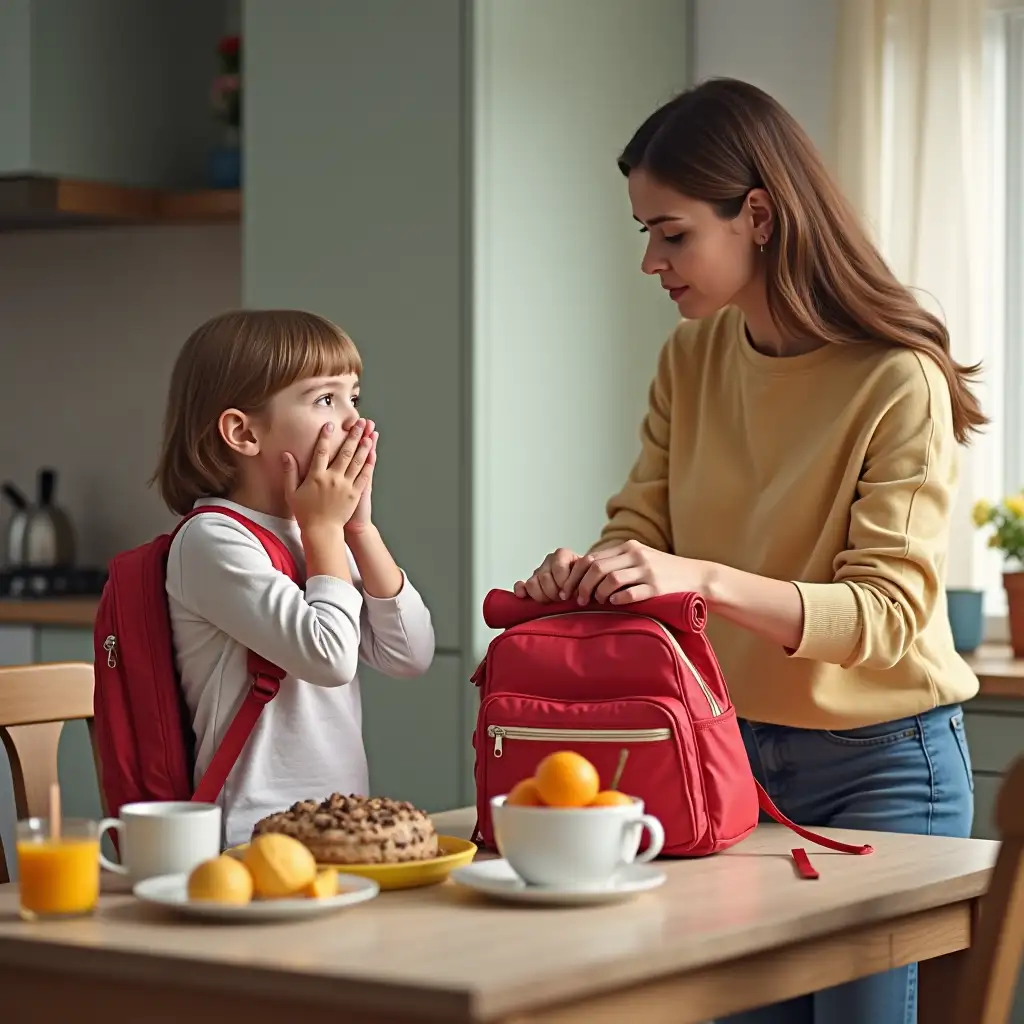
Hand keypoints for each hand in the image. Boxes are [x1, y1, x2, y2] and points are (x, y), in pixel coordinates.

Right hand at [283, 420, 371, 534]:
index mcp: (316, 477)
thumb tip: (286, 455)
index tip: (329, 426)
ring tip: (368, 434)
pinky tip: (372, 454)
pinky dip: (368, 464)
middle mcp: (332, 478)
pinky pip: (364, 475)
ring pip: (356, 462)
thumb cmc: (305, 513)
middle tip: (358, 423)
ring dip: (363, 446)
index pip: (321, 452)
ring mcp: (345, 485)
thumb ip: (290, 472)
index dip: (325, 437)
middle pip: (344, 452)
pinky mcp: (355, 493)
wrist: (322, 531)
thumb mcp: (291, 492)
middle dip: (352, 436)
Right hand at [513, 548, 581, 601]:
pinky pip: (521, 585)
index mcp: (563, 555)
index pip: (558, 568)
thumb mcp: (588, 576)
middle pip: (544, 578)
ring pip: (532, 583)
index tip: (571, 594)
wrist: (584, 583)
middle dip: (553, 592)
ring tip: (551, 600)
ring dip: (541, 595)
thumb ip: (583, 580)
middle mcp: (549, 561)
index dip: (564, 584)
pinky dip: (521, 590)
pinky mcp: (531, 582)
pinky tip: (523, 596)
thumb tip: (578, 593)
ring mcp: (539, 571)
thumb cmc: (586, 580)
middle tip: (562, 599)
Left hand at [562, 540, 710, 605]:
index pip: (591, 558)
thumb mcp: (639, 559)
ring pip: (610, 580)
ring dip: (597, 594)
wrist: (696, 576)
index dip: (575, 575)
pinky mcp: (657, 587)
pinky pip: (630, 593)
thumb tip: (584, 574)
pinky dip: (617, 599)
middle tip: (577, 600)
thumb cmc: (663, 571)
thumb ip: (616, 562)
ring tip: (596, 603)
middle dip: (581, 586)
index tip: (567, 590)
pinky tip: (613, 604)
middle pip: (597, 568)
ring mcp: (647, 570)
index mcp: (628, 547)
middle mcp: (636, 555)